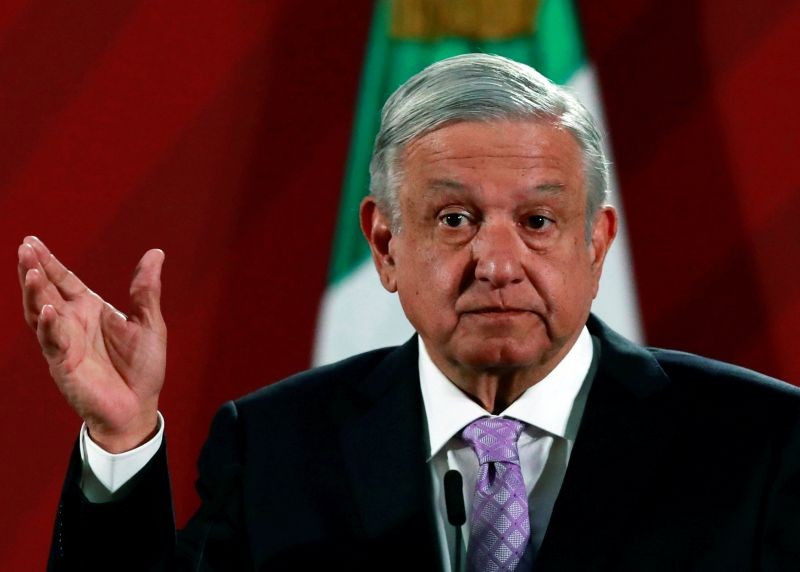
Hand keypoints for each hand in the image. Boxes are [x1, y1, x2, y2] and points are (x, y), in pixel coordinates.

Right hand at [18, 236, 166, 452]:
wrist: (139, 407)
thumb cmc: (141, 368)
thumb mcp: (150, 322)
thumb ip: (146, 289)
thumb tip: (155, 253)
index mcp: (90, 310)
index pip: (64, 280)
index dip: (49, 262)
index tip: (32, 241)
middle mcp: (72, 323)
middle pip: (46, 291)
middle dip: (34, 269)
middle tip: (24, 247)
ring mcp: (65, 343)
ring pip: (41, 313)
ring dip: (34, 293)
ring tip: (29, 271)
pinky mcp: (64, 364)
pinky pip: (53, 342)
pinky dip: (49, 326)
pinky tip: (47, 309)